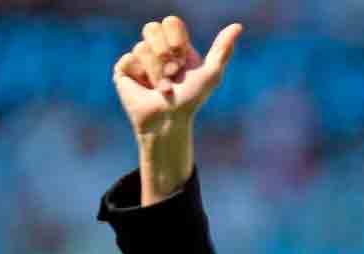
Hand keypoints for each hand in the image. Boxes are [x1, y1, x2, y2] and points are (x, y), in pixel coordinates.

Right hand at [112, 17, 241, 137]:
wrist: (169, 121)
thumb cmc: (191, 100)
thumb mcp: (211, 73)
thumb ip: (222, 49)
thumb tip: (238, 26)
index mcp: (176, 46)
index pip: (170, 22)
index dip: (175, 38)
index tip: (182, 57)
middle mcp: (157, 50)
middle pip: (152, 28)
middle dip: (165, 54)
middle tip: (173, 74)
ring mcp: (139, 59)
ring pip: (142, 47)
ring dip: (157, 71)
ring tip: (162, 88)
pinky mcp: (124, 69)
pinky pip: (129, 58)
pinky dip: (141, 75)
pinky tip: (145, 87)